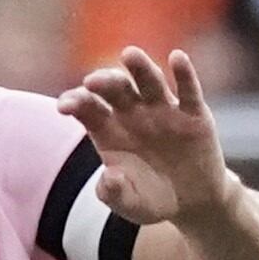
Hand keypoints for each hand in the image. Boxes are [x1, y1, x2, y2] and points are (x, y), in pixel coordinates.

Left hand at [57, 48, 237, 225]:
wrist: (192, 204)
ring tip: (129, 54)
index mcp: (108, 130)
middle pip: (115, 89)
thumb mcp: (129, 204)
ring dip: (140, 67)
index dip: (75, 102)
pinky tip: (178, 57)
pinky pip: (188, 90)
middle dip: (104, 82)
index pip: (87, 109)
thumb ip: (114, 193)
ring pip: (149, 82)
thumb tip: (109, 178)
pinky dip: (184, 73)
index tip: (64, 106)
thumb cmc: (151, 200)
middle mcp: (133, 113)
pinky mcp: (193, 114)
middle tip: (92, 81)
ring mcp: (163, 110)